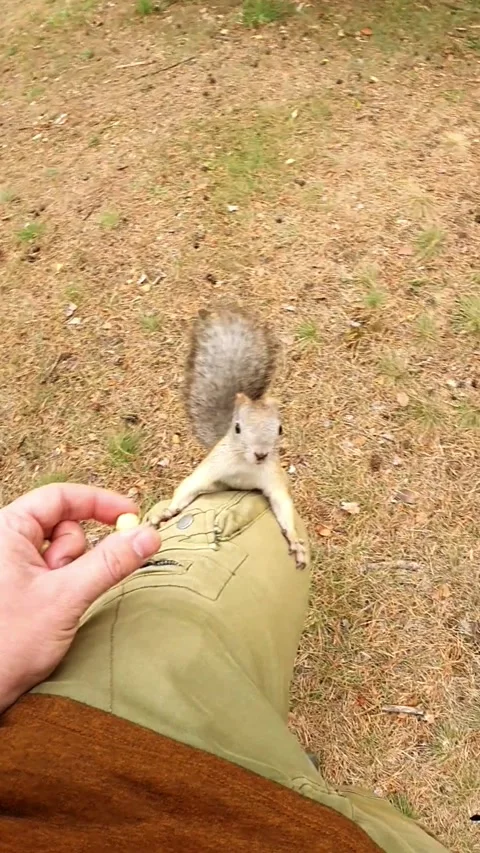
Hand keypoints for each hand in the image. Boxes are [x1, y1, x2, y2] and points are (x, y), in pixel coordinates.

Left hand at [0, 483, 160, 711]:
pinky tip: (52, 613)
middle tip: (66, 586)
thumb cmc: (6, 645)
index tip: (131, 516)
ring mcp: (13, 566)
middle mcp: (7, 542)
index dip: (98, 502)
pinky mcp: (20, 587)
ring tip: (52, 606)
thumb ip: (110, 563)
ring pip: (64, 554)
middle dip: (77, 556)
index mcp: (7, 530)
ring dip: (70, 577)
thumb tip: (148, 536)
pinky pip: (56, 575)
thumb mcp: (66, 597)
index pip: (60, 497)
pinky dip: (66, 588)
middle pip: (65, 526)